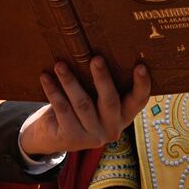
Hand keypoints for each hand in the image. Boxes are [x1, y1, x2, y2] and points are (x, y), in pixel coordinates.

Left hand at [19, 57, 150, 156]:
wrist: (53, 136)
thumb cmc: (80, 107)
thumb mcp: (95, 99)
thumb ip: (101, 85)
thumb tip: (98, 50)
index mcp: (124, 115)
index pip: (139, 100)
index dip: (142, 84)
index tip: (140, 65)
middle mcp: (112, 129)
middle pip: (110, 101)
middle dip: (102, 78)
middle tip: (96, 58)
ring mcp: (92, 136)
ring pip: (82, 104)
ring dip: (70, 81)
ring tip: (60, 64)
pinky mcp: (71, 138)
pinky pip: (63, 109)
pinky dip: (53, 91)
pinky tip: (46, 77)